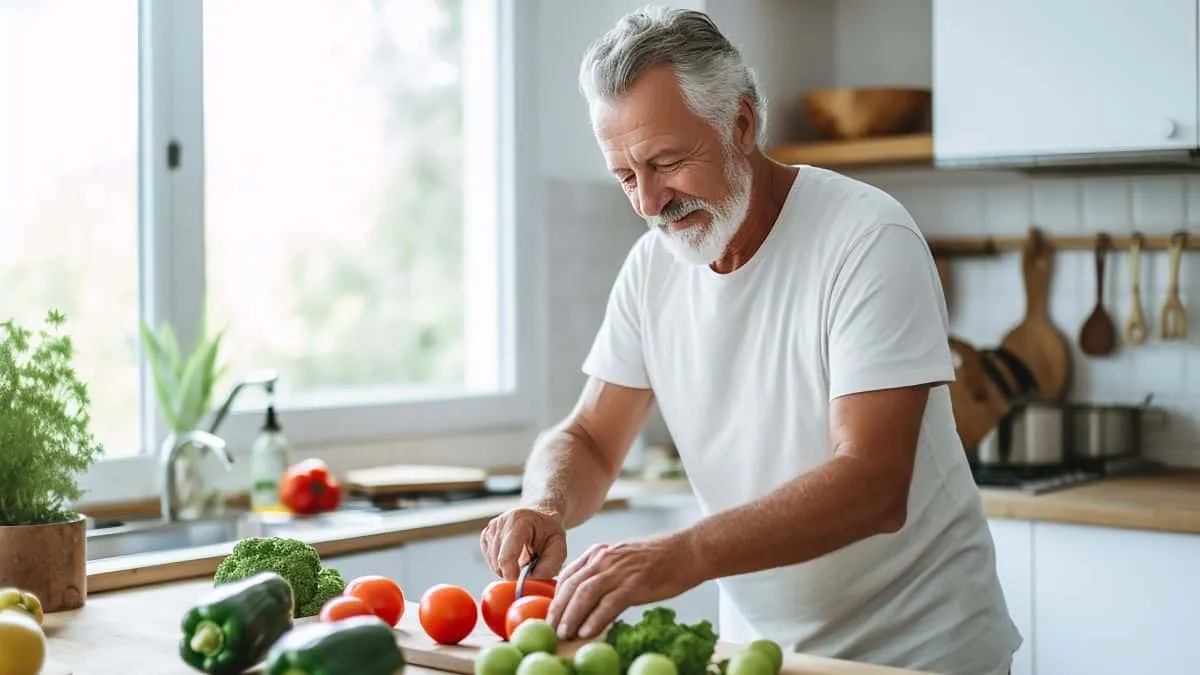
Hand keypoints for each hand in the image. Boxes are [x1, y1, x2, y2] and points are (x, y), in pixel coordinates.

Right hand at [480, 506, 567, 579]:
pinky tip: (514, 557)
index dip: (512, 576)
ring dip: (509, 570)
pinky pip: (490, 561)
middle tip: (530, 567)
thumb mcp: (559, 548)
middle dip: (514, 573)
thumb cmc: (550, 532)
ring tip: (523, 559)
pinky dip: (502, 566)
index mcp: (519, 521)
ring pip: (494, 565)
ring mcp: (491, 529)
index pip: (506, 557)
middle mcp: (501, 523)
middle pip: (499, 564)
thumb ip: (547, 568)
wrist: (541, 518)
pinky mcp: (485, 536)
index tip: (522, 585)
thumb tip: (529, 584)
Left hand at [547, 533, 700, 639]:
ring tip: (564, 633)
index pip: (568, 574)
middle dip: (558, 609)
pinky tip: (587, 631)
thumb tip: (586, 597)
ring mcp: (620, 570)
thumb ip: (604, 572)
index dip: (556, 597)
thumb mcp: (623, 558)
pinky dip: (595, 618)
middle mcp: (605, 558)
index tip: (550, 614)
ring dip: (571, 616)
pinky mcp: (635, 583)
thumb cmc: (658, 559)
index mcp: (600, 552)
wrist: (688, 551)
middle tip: (550, 629)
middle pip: (572, 585)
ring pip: (585, 594)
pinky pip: (609, 603)